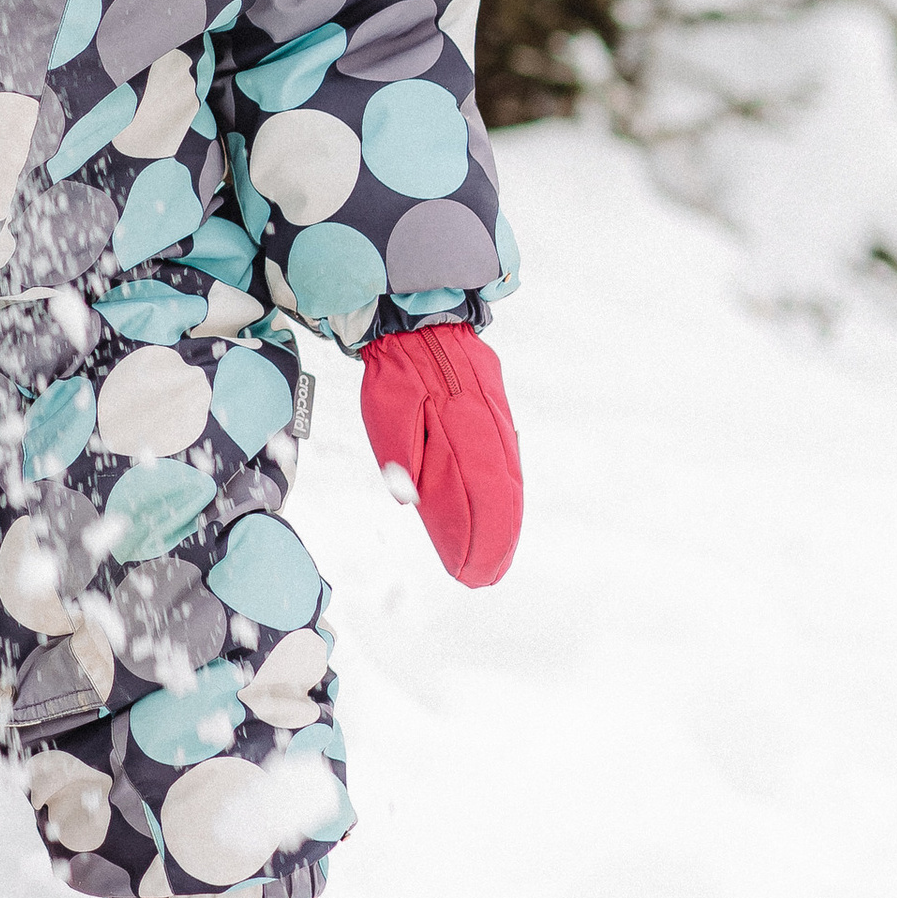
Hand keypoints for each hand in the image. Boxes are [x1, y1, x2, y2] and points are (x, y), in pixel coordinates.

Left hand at [358, 326, 521, 587]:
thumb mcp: (387, 409)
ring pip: (507, 483)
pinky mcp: (498, 416)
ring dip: (504, 522)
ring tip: (499, 556)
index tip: (468, 572)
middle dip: (492, 541)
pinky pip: (508, 463)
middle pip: (495, 498)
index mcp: (454, 435)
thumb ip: (399, 454)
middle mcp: (483, 433)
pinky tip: (506, 514)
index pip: (468, 500)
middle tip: (485, 576)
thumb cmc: (397, 372)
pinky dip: (509, 494)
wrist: (421, 321)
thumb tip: (410, 499)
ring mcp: (495, 424)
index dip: (470, 539)